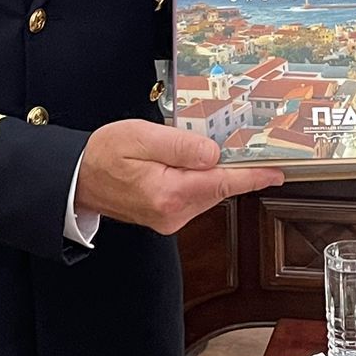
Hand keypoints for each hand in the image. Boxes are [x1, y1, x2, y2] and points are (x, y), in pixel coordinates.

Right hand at [76, 120, 283, 234]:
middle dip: (233, 167)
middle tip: (246, 143)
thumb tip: (213, 153)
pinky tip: (191, 162)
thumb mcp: (140, 137)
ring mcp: (169, 218)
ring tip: (205, 147)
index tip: (277, 172)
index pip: (222, 183)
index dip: (253, 176)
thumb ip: (179, 145)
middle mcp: (172, 212)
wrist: (78, 179)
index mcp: (167, 192)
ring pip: (207, 192)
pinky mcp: (166, 216)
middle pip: (218, 187)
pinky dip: (201, 179)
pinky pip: (194, 195)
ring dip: (214, 172)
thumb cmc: (104, 155)